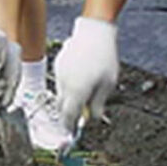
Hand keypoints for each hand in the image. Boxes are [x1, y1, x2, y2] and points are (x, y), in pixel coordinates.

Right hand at [54, 17, 118, 131]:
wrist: (94, 31)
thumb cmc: (104, 57)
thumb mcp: (108, 84)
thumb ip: (99, 104)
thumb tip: (93, 119)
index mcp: (77, 92)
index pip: (68, 117)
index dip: (69, 127)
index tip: (71, 133)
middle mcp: (65, 85)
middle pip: (62, 107)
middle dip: (69, 114)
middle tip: (80, 115)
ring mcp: (59, 74)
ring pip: (61, 94)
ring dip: (69, 98)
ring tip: (85, 91)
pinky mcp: (58, 65)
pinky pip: (61, 81)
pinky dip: (68, 85)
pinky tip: (81, 76)